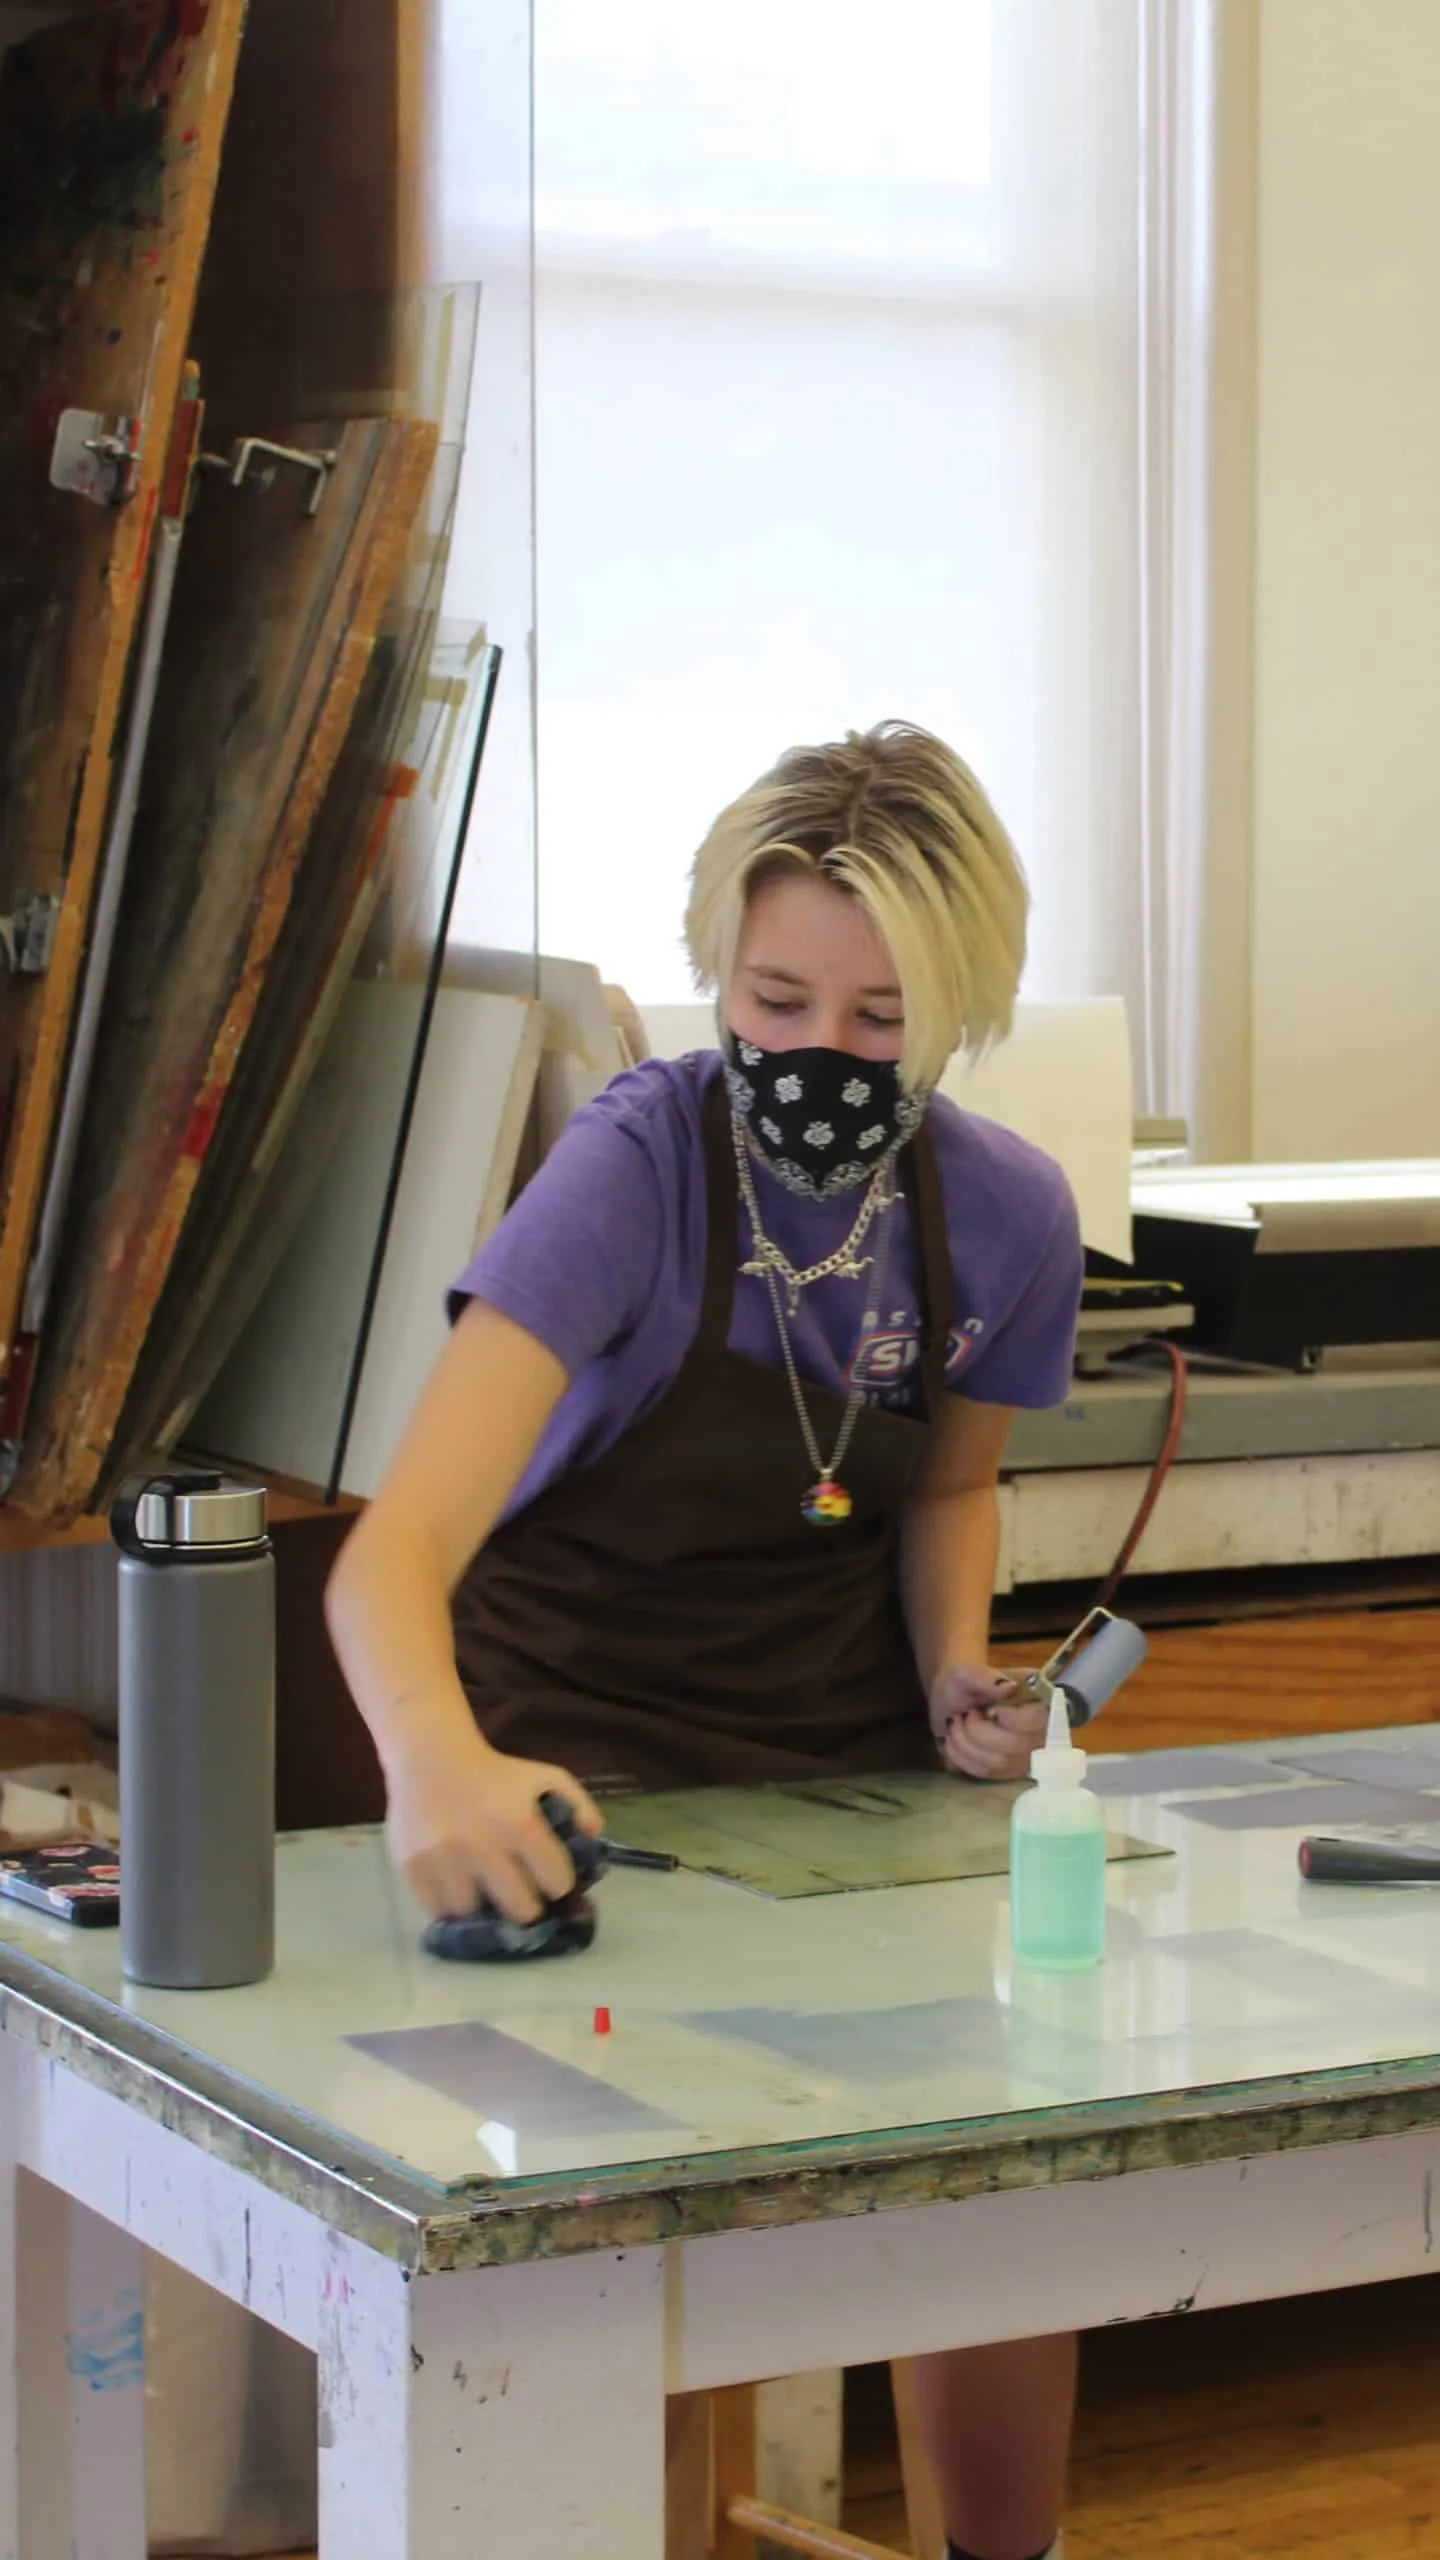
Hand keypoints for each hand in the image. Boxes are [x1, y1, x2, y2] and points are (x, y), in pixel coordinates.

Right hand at [384, 1730, 601, 1922]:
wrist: (431, 1757)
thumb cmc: (495, 1773)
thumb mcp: (546, 1777)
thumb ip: (578, 1804)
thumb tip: (594, 1839)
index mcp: (520, 1823)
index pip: (556, 1882)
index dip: (558, 1884)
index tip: (552, 1880)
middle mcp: (481, 1845)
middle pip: (520, 1910)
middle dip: (527, 1905)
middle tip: (522, 1897)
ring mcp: (444, 1858)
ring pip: (476, 1914)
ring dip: (484, 1907)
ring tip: (486, 1891)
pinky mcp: (413, 1866)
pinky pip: (438, 1910)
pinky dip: (450, 1905)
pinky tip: (459, 1887)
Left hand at [929, 1662, 1048, 1782]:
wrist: (948, 1699)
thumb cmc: (962, 1681)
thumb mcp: (967, 1672)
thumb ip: (986, 1678)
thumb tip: (1010, 1688)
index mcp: (1037, 1698)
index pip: (1038, 1720)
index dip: (1011, 1720)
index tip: (988, 1709)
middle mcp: (1038, 1729)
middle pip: (1018, 1747)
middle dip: (979, 1731)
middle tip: (967, 1714)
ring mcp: (1025, 1753)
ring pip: (999, 1763)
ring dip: (966, 1743)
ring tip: (958, 1723)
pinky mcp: (1007, 1770)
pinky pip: (986, 1773)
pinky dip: (962, 1756)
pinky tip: (956, 1739)